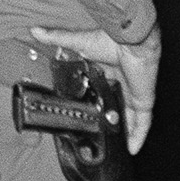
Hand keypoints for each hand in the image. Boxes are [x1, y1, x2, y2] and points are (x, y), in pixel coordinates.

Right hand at [30, 22, 160, 153]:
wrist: (131, 43)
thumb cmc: (109, 40)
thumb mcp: (78, 42)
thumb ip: (58, 38)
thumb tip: (36, 31)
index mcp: (106, 70)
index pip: (100, 88)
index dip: (94, 100)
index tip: (85, 110)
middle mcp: (121, 83)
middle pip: (115, 105)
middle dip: (108, 118)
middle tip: (99, 132)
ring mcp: (132, 94)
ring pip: (129, 118)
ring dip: (123, 131)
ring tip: (113, 146)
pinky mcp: (142, 102)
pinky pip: (143, 124)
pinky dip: (138, 137)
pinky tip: (132, 149)